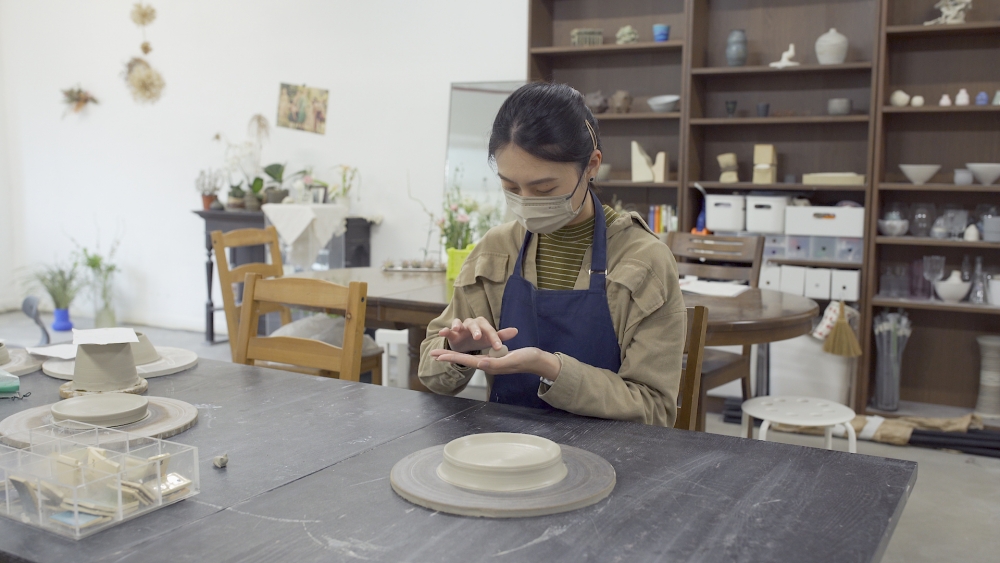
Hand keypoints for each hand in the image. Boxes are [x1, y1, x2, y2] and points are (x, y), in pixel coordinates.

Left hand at [430, 346, 561, 380]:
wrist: (539, 361)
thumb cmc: (528, 359)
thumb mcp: (513, 359)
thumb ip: (497, 362)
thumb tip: (480, 363)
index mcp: (490, 364)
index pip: (467, 360)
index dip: (452, 357)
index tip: (438, 355)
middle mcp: (489, 365)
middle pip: (465, 360)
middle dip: (449, 356)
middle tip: (433, 353)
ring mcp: (492, 363)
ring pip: (469, 358)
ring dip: (455, 356)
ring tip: (443, 353)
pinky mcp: (496, 359)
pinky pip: (478, 356)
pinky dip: (466, 355)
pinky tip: (463, 354)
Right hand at [437, 317, 517, 353]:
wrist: (467, 344)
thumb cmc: (481, 339)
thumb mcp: (490, 339)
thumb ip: (501, 336)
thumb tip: (515, 330)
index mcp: (483, 325)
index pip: (490, 330)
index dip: (494, 338)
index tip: (498, 347)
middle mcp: (472, 324)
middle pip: (474, 324)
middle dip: (476, 330)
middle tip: (478, 337)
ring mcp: (461, 327)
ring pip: (459, 323)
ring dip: (458, 325)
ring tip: (457, 329)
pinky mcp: (452, 333)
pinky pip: (448, 330)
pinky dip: (445, 330)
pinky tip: (443, 332)